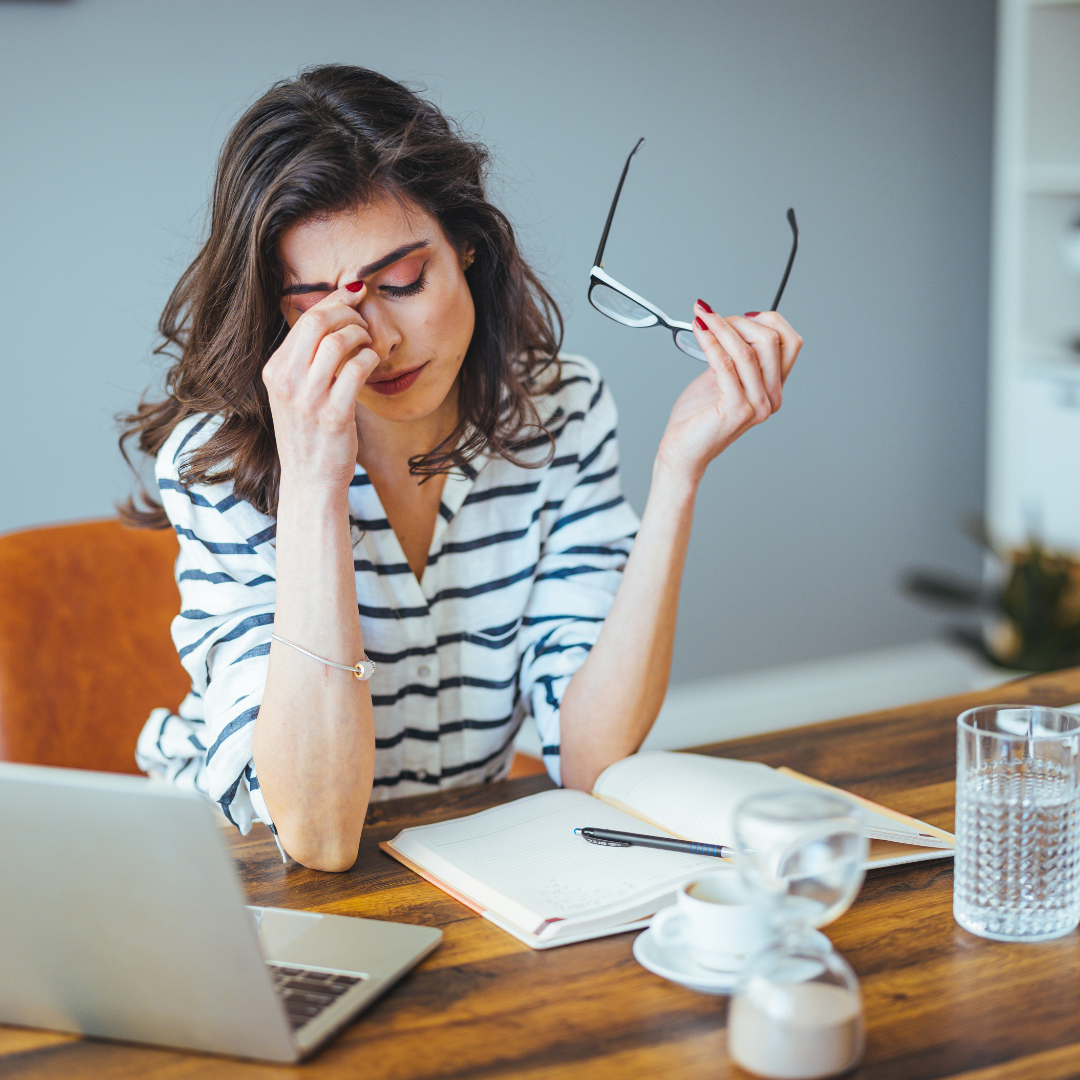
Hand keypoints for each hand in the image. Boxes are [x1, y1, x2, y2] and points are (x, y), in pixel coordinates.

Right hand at [262, 284, 380, 493]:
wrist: (310, 480)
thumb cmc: (309, 434)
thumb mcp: (294, 393)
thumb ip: (306, 359)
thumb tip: (332, 316)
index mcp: (274, 371)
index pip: (303, 319)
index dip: (334, 300)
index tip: (353, 295)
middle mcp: (286, 382)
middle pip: (318, 322)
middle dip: (347, 312)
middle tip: (363, 322)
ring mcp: (308, 398)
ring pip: (338, 342)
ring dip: (361, 335)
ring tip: (369, 344)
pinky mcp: (333, 414)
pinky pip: (356, 370)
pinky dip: (369, 359)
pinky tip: (372, 364)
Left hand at [655, 305, 801, 482]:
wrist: (682, 451)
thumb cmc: (698, 418)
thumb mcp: (722, 378)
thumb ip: (735, 355)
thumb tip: (734, 322)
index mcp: (773, 388)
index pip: (790, 342)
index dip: (768, 321)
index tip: (740, 314)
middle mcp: (771, 398)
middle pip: (771, 341)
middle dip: (740, 321)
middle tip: (712, 316)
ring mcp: (757, 406)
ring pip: (747, 351)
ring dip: (721, 327)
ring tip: (701, 317)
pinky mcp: (736, 410)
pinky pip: (726, 366)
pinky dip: (711, 343)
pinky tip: (699, 332)